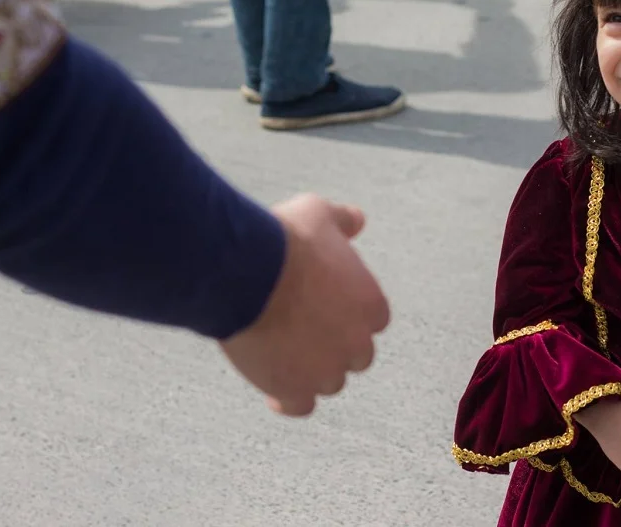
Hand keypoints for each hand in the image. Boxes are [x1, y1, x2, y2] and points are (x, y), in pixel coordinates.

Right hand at [219, 194, 390, 415]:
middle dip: (335, 345)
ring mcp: (326, 370)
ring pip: (329, 382)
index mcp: (371, 305)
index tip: (327, 307)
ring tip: (285, 355)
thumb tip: (357, 220)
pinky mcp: (293, 389)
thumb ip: (343, 221)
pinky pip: (299, 406)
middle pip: (356, 355)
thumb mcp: (320, 213)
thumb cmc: (286, 240)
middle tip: (305, 330)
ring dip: (312, 371)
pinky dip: (288, 400)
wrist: (248, 270)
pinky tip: (273, 391)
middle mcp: (357, 342)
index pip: (372, 320)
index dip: (349, 315)